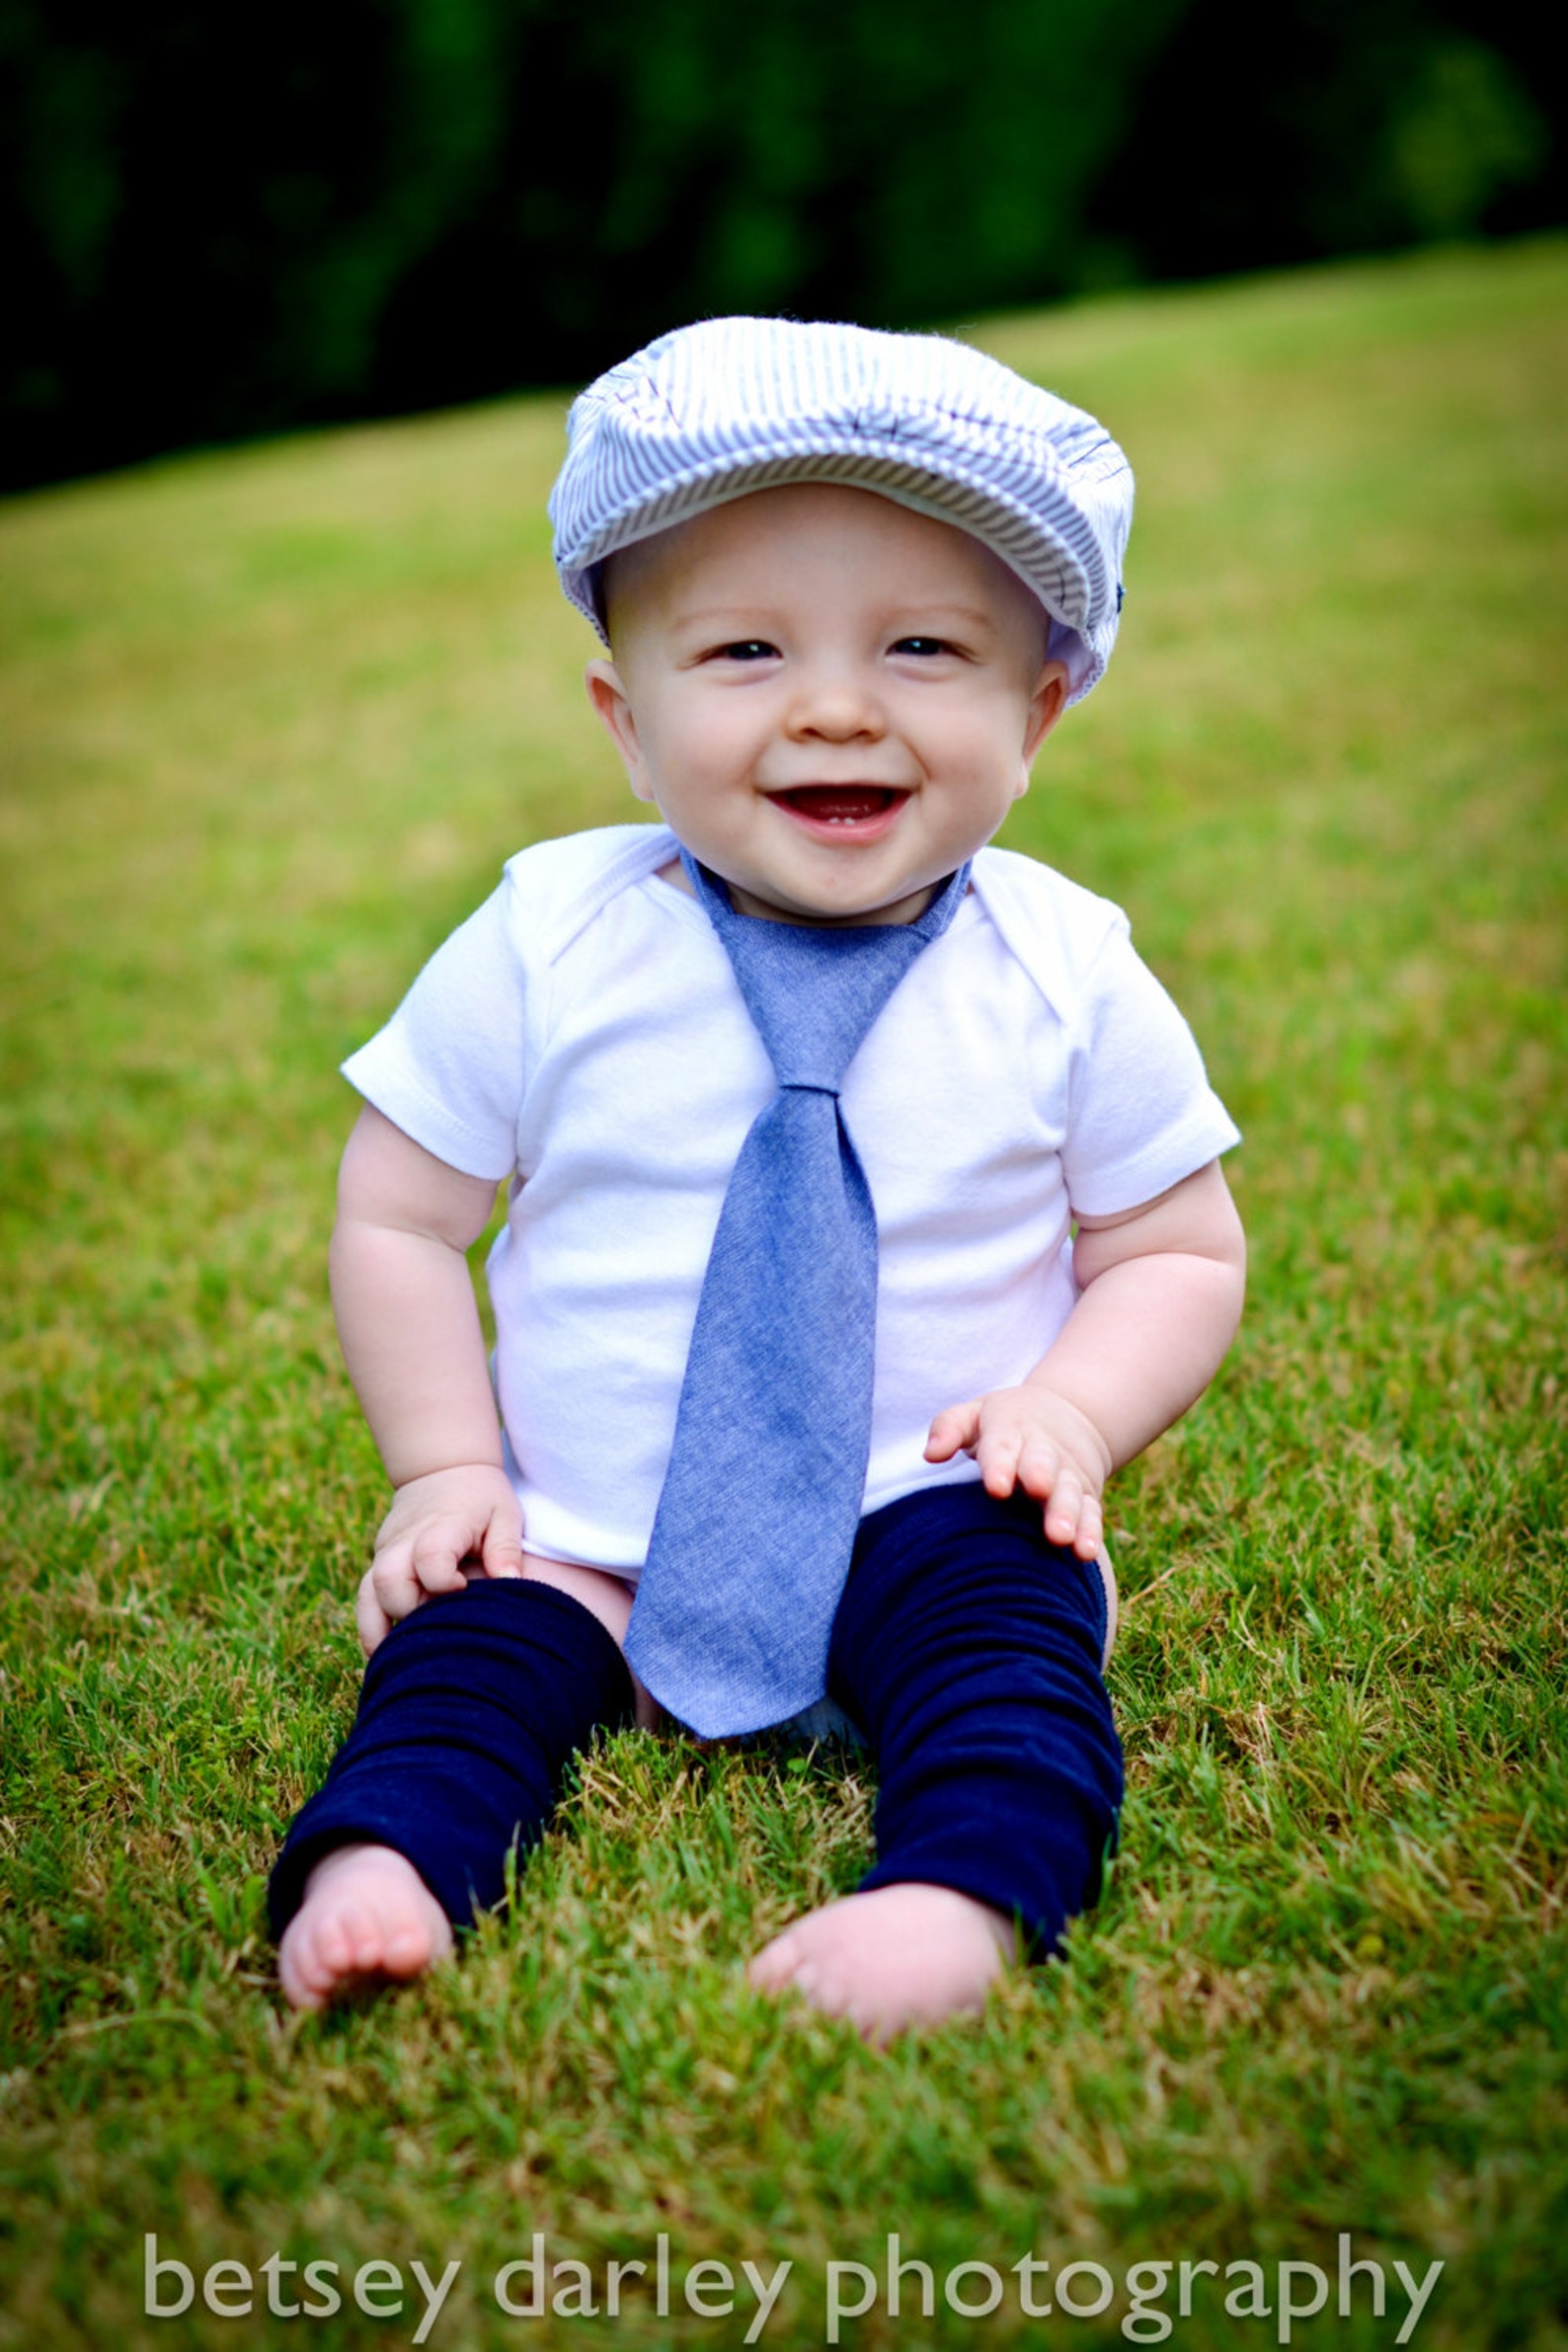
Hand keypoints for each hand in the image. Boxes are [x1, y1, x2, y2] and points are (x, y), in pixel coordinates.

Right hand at [356, 1463, 524, 1654]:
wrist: (441, 1469)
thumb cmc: (481, 1497)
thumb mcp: (504, 1514)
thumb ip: (506, 1549)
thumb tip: (512, 1585)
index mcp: (441, 1525)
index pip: (430, 1557)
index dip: (444, 1582)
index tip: (464, 1590)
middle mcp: (405, 1540)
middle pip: (388, 1581)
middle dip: (408, 1612)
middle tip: (435, 1627)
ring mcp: (386, 1551)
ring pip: (368, 1594)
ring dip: (379, 1629)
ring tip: (395, 1663)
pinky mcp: (378, 1562)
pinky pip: (365, 1598)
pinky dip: (372, 1626)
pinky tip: (383, 1654)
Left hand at [924, 1384, 1113, 1559]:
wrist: (1063, 1416)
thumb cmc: (1000, 1424)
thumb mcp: (974, 1415)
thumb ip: (950, 1429)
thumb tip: (930, 1454)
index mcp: (1008, 1429)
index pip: (1001, 1445)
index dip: (999, 1464)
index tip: (996, 1487)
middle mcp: (1040, 1451)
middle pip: (1041, 1463)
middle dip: (1041, 1477)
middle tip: (1039, 1491)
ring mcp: (1065, 1473)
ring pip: (1068, 1491)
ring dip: (1066, 1513)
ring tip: (1061, 1536)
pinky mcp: (1086, 1493)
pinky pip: (1090, 1511)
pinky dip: (1090, 1531)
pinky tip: (1085, 1553)